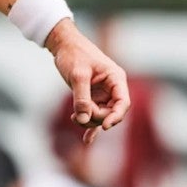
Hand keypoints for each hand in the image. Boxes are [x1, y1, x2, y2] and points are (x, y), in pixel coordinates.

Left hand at [46, 20, 130, 143]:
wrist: (63, 45)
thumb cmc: (74, 54)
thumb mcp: (77, 74)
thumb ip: (81, 97)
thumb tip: (83, 119)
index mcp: (116, 78)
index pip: (123, 102)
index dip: (116, 116)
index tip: (105, 126)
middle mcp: (112, 87)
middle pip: (111, 112)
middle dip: (96, 117)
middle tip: (78, 115)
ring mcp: (103, 94)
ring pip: (101, 116)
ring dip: (89, 121)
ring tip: (74, 117)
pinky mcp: (93, 98)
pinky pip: (95, 116)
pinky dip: (91, 127)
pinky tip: (87, 140)